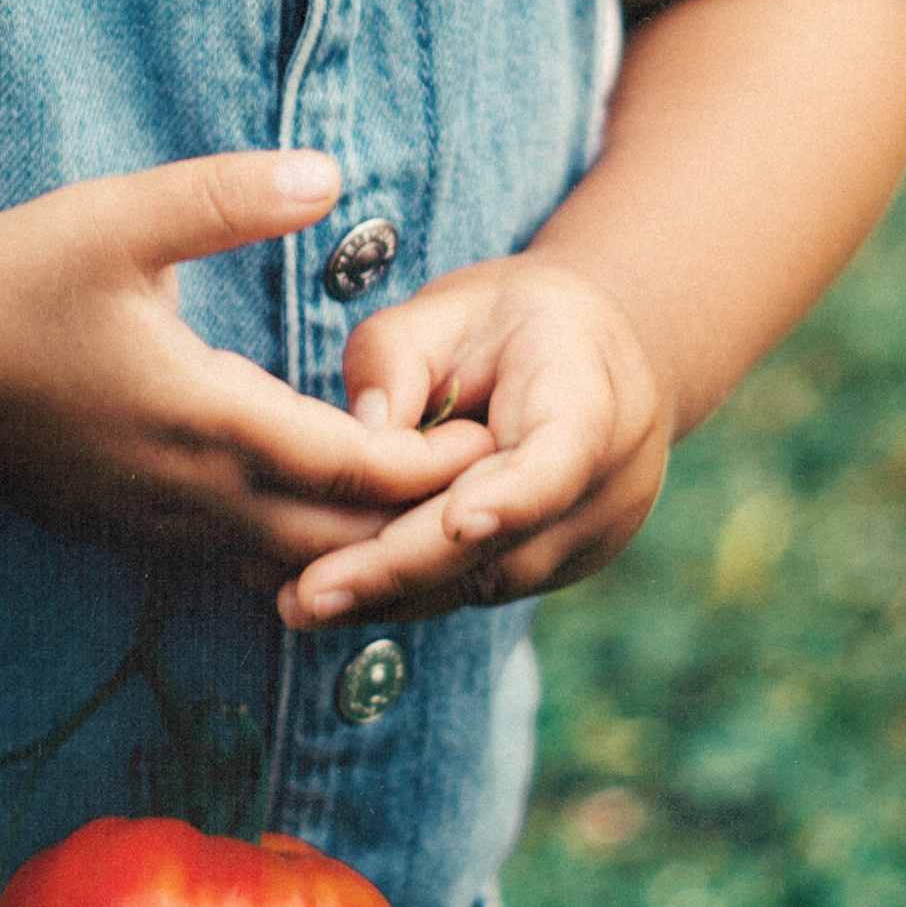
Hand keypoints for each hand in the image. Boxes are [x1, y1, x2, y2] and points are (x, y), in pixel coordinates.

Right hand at [0, 151, 495, 579]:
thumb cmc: (11, 280)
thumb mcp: (121, 217)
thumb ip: (229, 196)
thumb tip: (329, 174)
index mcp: (207, 420)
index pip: (353, 468)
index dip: (433, 464)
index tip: (500, 440)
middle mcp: (193, 493)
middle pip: (339, 537)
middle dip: (418, 519)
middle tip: (495, 484)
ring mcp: (158, 524)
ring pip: (292, 564)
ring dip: (363, 543)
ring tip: (431, 510)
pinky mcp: (131, 530)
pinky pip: (243, 563)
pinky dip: (304, 551)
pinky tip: (330, 521)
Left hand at [273, 254, 668, 629]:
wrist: (591, 352)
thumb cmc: (508, 319)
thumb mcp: (453, 304)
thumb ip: (400, 354)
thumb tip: (362, 431)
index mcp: (591, 398)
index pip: (559, 459)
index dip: (512, 496)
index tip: (459, 523)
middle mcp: (608, 484)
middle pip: (507, 542)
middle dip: (405, 568)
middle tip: (309, 594)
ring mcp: (589, 539)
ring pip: (486, 581)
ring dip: (392, 595)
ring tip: (298, 602)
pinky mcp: (554, 569)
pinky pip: (478, 587)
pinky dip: (408, 592)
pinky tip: (333, 595)